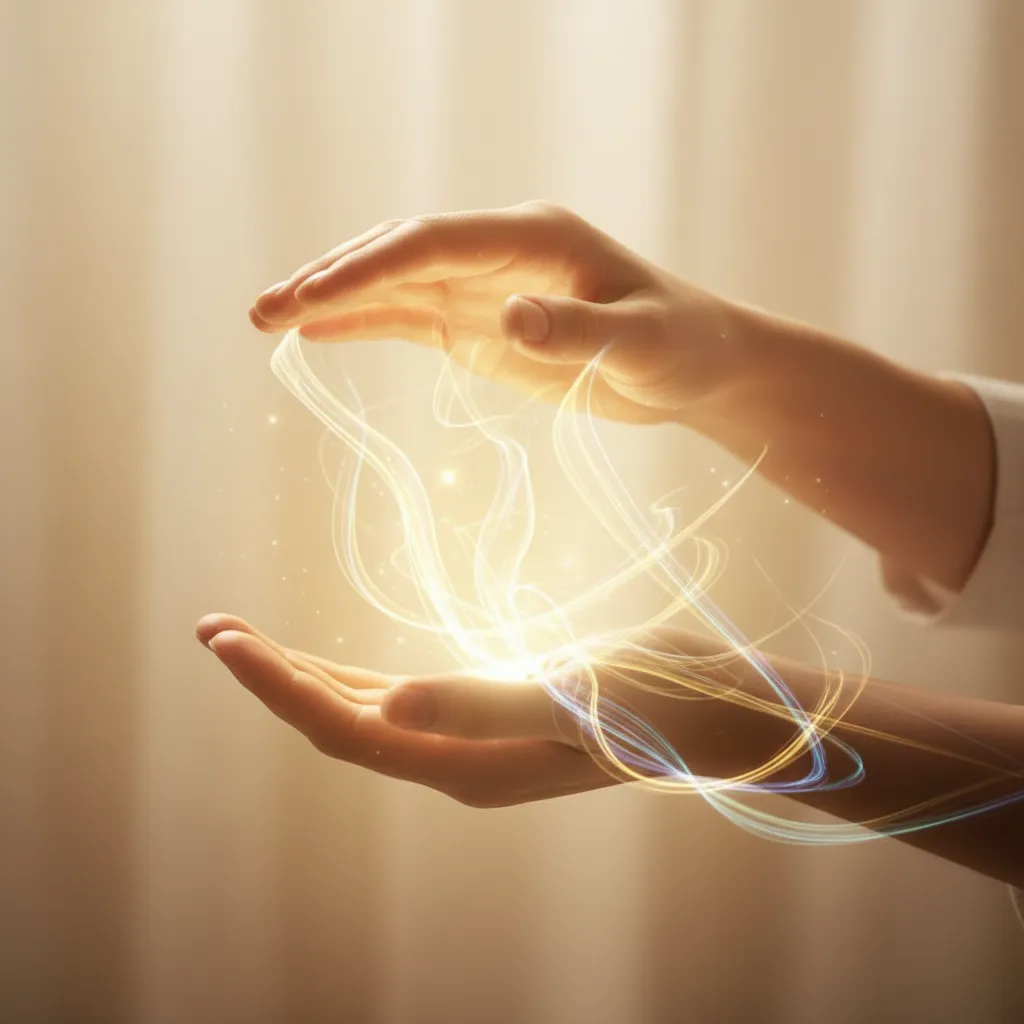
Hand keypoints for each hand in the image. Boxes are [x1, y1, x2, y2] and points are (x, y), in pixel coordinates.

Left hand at [195, 614, 617, 806]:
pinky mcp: (485, 712)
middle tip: (211, 629)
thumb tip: (390, 704)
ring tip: (243, 639)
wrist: (704, 709)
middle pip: (340, 723)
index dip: (281, 687)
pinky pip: (397, 699)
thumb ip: (484, 706)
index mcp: (465, 766)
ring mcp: (469, 739)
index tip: (224, 640)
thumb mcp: (573, 699)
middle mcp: (454, 761)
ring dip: (301, 677)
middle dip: (272, 679)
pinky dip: (350, 677)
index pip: (348, 729)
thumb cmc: (654, 704)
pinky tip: (325, 663)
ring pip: (363, 712)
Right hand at [249, 201, 753, 423]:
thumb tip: (508, 317)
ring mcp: (486, 287)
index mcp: (533, 237)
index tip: (316, 295)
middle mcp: (499, 252)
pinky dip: (364, 322)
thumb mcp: (642, 343)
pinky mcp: (482, 324)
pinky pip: (411, 319)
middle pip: (399, 254)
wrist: (694, 364)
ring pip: (394, 283)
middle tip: (264, 309)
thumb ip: (577, 331)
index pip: (434, 242)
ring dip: (334, 299)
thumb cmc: (680, 346)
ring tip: (267, 318)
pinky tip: (318, 332)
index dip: (372, 266)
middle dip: (332, 278)